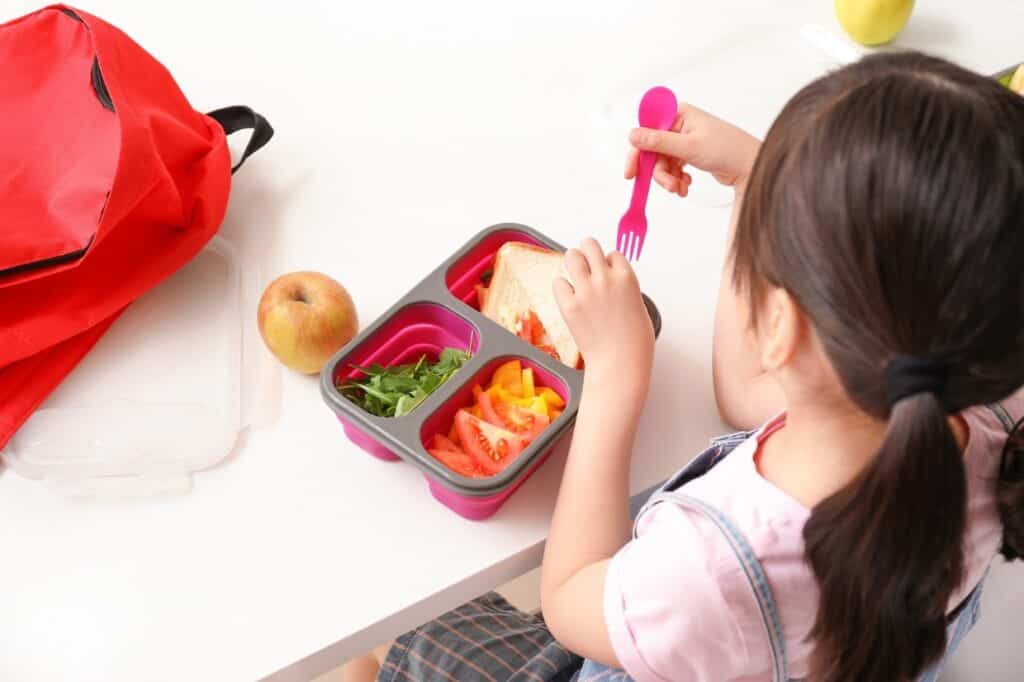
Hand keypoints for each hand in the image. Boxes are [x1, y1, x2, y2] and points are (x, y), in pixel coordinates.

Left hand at [554, 238, 653, 393]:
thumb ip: (624, 289)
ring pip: (572, 256)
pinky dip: (562, 287)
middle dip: (588, 253)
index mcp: (626, 277)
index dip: (609, 262)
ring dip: (573, 263)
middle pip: (590, 245)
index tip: (607, 272)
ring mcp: (585, 291)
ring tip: (575, 275)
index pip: (613, 254)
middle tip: (587, 264)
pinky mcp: (568, 305)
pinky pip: (558, 282)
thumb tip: (614, 284)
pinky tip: (569, 296)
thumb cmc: (634, 342)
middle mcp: (605, 279)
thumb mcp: (639, 306)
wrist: (620, 363)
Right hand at [625, 102, 760, 196]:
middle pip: (654, 151)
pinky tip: (686, 186)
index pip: (646, 131)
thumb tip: (632, 135)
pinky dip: (676, 179)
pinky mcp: (690, 153)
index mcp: (678, 114)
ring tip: (681, 189)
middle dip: (659, 172)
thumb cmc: (728, 150)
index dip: (637, 152)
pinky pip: (673, 168)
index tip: (632, 173)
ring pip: (663, 163)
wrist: (752, 166)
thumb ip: (658, 142)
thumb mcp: (689, 147)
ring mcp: (685, 139)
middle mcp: (680, 124)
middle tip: (668, 187)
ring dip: (669, 179)